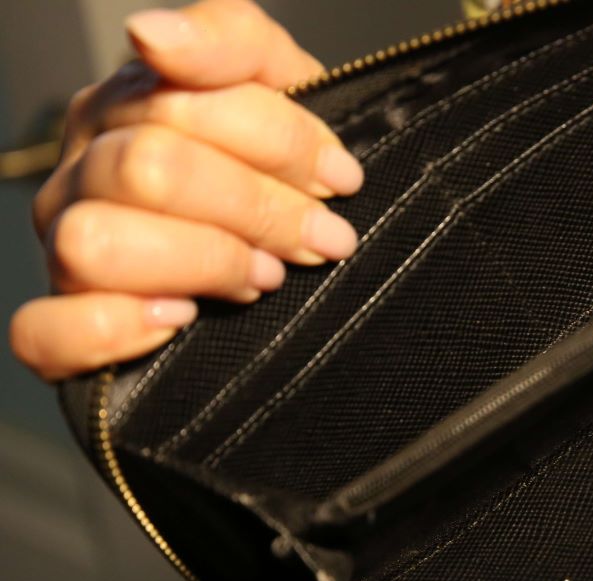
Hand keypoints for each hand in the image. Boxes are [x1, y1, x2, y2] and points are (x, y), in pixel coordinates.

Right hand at [10, 0, 362, 380]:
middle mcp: (84, 171)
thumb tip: (152, 36)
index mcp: (127, 105)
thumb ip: (231, 42)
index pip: (182, 103)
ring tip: (264, 276)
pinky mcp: (59, 327)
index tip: (341, 178)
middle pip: (146, 171)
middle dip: (256, 207)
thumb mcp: (283, 88)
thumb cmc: (282, 173)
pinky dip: (113, 328)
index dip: (278, 143)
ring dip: (200, 261)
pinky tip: (180, 319)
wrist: (290, 260)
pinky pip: (48, 330)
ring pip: (95, 244)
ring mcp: (63, 246)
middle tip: (320, 237)